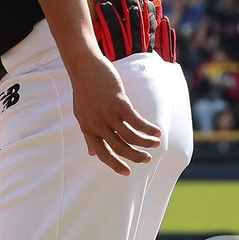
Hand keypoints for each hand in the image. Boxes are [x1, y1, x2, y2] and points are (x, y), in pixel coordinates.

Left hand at [67, 54, 161, 175]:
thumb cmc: (84, 90)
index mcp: (87, 129)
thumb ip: (88, 134)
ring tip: (156, 144)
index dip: (115, 164)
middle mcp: (97, 125)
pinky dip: (149, 129)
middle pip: (119, 148)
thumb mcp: (81, 115)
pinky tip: (157, 131)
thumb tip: (90, 153)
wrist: (84, 67)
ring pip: (131, 137)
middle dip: (135, 156)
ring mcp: (108, 115)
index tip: (127, 172)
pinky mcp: (119, 105)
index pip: (101, 153)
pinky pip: (137, 122)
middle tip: (146, 159)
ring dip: (146, 143)